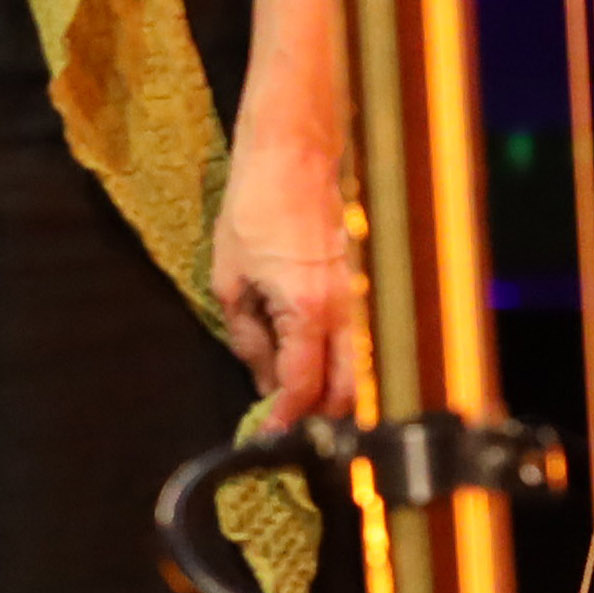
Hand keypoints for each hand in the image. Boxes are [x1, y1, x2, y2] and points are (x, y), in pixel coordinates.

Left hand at [207, 108, 353, 426]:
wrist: (293, 154)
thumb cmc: (255, 207)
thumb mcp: (230, 277)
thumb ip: (248, 336)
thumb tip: (262, 378)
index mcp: (307, 310)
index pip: (302, 386)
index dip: (285, 420)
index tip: (268, 438)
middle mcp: (345, 309)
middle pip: (349, 390)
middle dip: (321, 418)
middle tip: (291, 430)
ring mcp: (360, 296)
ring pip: (362, 368)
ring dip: (336, 394)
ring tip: (303, 405)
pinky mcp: (363, 283)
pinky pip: (360, 340)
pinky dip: (343, 364)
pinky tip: (318, 367)